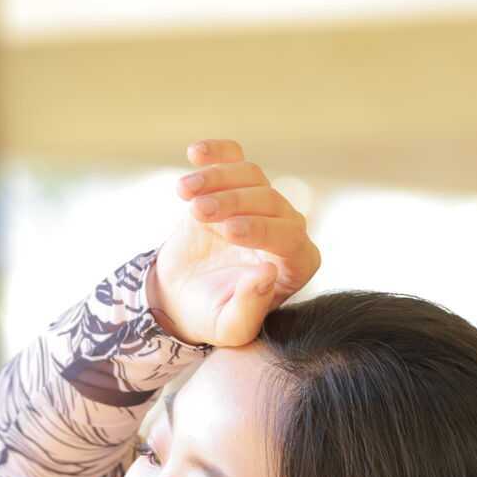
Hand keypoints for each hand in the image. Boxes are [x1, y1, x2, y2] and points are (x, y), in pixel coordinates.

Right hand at [149, 138, 320, 349]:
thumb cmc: (210, 315)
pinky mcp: (236, 184)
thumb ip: (250, 308)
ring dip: (216, 179)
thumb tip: (268, 273)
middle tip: (198, 213)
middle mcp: (286, 230)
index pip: (290, 238)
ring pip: (249, 175)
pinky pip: (233, 156)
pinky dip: (215, 151)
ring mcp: (262, 203)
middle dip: (233, 203)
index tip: (228, 231)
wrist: (180, 296)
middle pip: (270, 200)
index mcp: (296, 265)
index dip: (262, 230)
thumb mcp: (229, 326)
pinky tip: (195, 153)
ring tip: (185, 193)